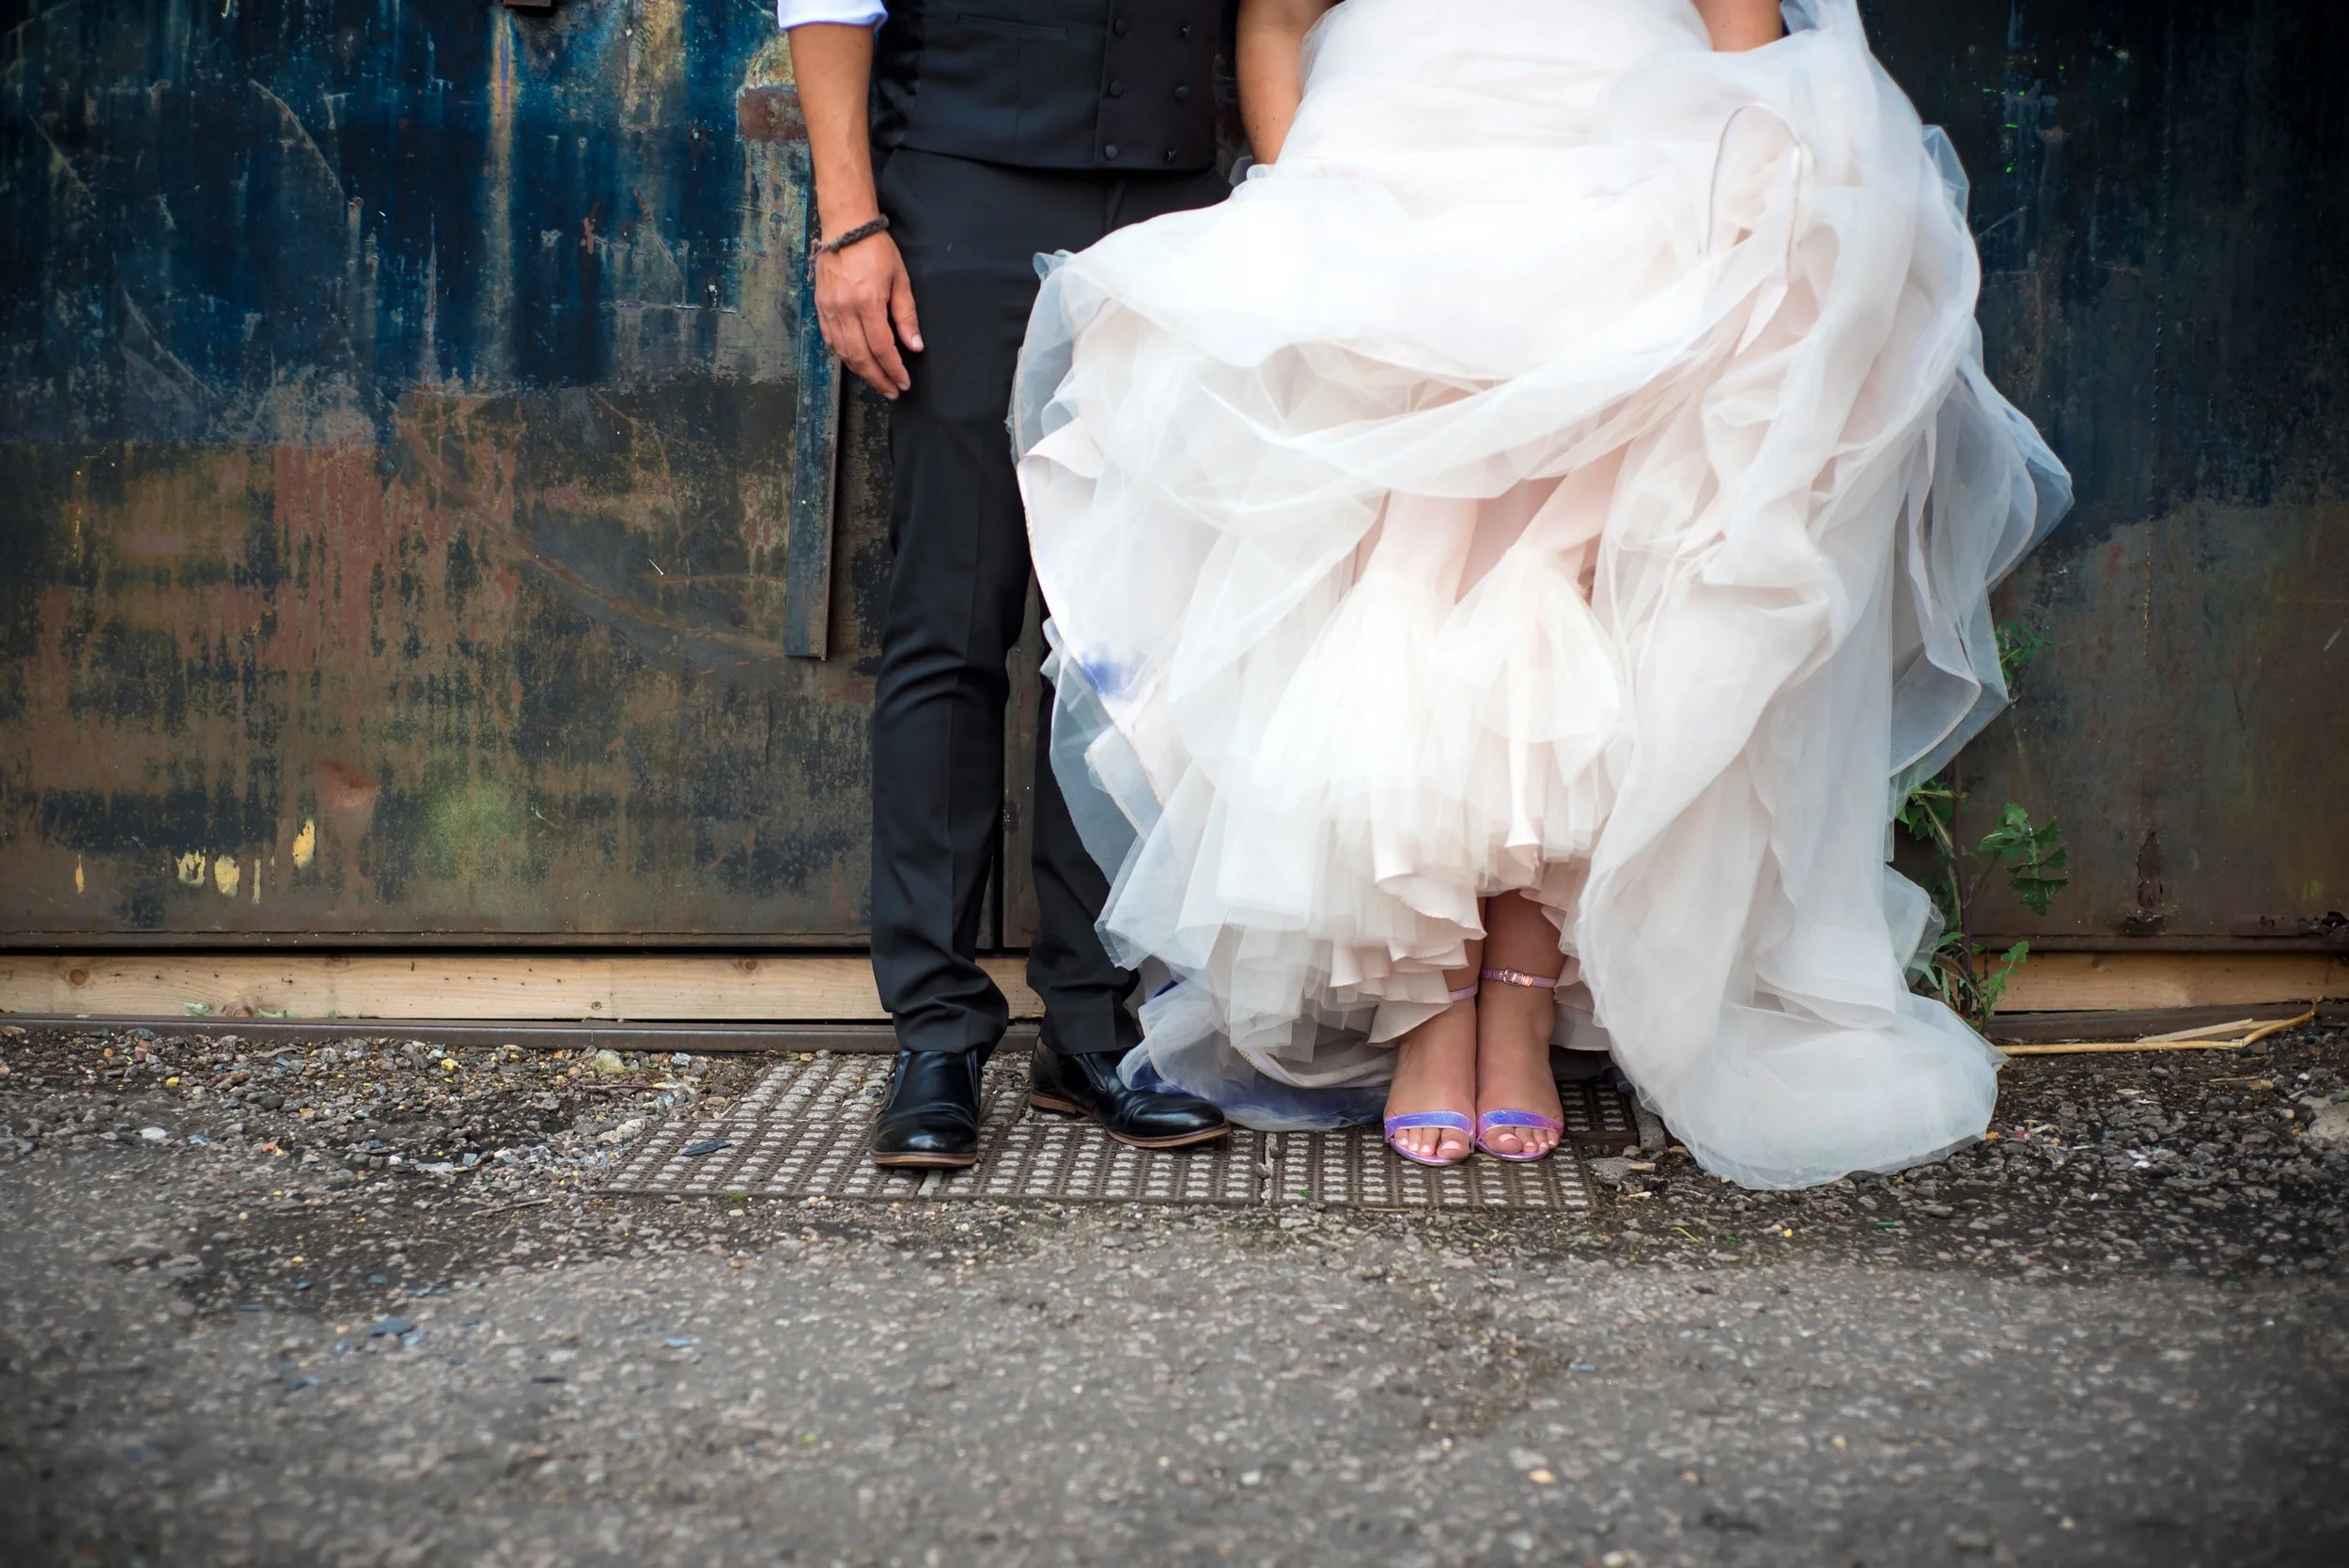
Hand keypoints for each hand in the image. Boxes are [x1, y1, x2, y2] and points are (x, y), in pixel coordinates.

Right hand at [814, 229, 922, 398]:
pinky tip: (856, 363)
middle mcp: (845, 310)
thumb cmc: (877, 250)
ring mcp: (829, 310)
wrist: (845, 227)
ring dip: (861, 371)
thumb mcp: (900, 279)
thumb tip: (914, 346)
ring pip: (843, 352)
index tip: (904, 383)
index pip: (882, 348)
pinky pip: (831, 340)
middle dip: (878, 378)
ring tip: (877, 381)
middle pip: (861, 356)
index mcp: (867, 302)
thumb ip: (906, 315)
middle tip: (892, 390)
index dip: (894, 369)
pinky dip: (844, 356)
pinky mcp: (820, 307)